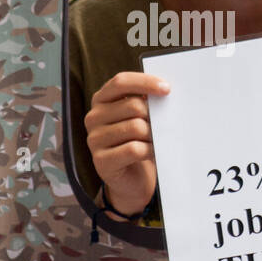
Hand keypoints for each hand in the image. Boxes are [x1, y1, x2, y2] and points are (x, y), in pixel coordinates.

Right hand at [84, 71, 169, 216]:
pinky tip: (151, 153)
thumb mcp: (141, 117)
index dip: (145, 82)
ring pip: (136, 128)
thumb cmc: (140, 141)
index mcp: (102, 100)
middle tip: (162, 127)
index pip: (120, 82)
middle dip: (155, 116)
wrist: (133, 178)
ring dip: (154, 136)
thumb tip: (166, 90)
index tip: (167, 89)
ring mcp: (94, 139)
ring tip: (156, 142)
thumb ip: (146, 102)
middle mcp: (93, 118)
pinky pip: (134, 149)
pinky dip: (150, 151)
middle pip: (134, 106)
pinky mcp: (101, 161)